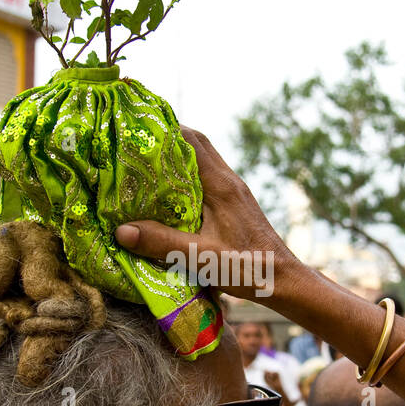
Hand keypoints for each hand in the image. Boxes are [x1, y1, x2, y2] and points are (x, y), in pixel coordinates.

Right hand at [114, 128, 299, 301]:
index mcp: (221, 186)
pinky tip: (170, 191)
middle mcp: (229, 181)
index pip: (191, 141)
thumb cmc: (247, 268)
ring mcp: (234, 191)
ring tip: (147, 162)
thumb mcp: (201, 258)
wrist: (283, 279)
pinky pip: (208, 177)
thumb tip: (121, 231)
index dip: (164, 128)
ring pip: (204, 159)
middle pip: (197, 143)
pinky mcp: (236, 203)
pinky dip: (188, 174)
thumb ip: (162, 243)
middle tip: (137, 141)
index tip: (137, 127)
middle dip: (168, 136)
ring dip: (178, 155)